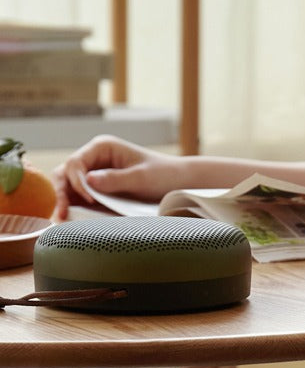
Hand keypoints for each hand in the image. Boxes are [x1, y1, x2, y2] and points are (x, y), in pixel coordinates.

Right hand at [52, 135, 185, 219]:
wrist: (180, 182)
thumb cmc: (164, 175)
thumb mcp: (142, 178)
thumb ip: (116, 179)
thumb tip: (88, 181)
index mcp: (103, 148)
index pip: (76, 162)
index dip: (77, 181)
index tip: (89, 199)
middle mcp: (95, 159)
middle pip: (66, 173)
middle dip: (62, 192)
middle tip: (61, 214)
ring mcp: (96, 174)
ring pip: (70, 186)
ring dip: (65, 200)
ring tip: (61, 219)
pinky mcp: (101, 190)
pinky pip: (82, 198)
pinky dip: (75, 206)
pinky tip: (71, 219)